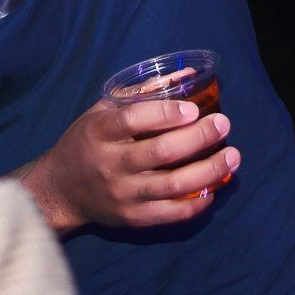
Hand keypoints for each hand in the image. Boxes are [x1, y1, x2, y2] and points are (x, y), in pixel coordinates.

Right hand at [18, 97, 239, 235]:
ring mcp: (124, 195)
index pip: (133, 121)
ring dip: (209, 170)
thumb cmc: (86, 142)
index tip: (193, 108)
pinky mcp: (135, 219)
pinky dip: (199, 201)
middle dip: (199, 138)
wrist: (61, 191)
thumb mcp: (100, 112)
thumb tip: (184, 75)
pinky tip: (214, 186)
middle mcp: (111, 165)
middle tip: (223, 124)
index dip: (165, 114)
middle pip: (161, 152)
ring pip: (174, 185)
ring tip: (232, 156)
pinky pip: (174, 213)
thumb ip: (138, 95)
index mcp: (100, 132)